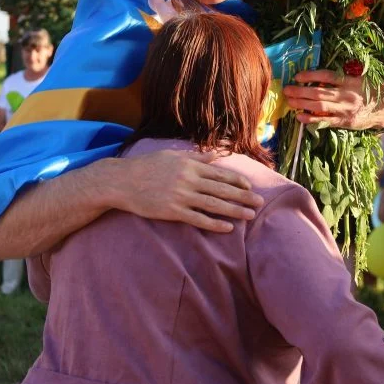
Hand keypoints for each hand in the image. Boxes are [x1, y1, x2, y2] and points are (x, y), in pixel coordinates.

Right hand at [101, 149, 263, 231]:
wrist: (122, 181)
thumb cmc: (147, 166)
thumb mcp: (172, 156)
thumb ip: (195, 157)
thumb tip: (215, 155)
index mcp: (190, 165)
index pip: (220, 173)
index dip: (237, 181)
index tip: (250, 187)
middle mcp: (189, 180)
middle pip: (222, 189)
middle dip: (243, 197)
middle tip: (260, 203)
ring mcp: (181, 196)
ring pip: (214, 204)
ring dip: (234, 211)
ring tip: (250, 216)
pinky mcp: (173, 212)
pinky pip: (198, 219)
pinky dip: (214, 224)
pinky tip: (227, 228)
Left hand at [283, 70, 383, 129]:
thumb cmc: (371, 91)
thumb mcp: (360, 78)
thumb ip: (343, 78)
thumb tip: (319, 77)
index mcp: (350, 82)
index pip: (327, 76)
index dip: (311, 75)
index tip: (297, 76)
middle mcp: (346, 95)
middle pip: (319, 92)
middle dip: (300, 91)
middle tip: (286, 89)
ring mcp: (345, 110)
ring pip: (319, 107)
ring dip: (302, 104)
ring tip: (289, 101)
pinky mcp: (345, 122)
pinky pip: (325, 121)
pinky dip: (311, 119)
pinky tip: (299, 117)